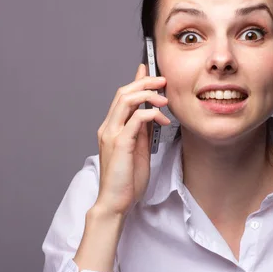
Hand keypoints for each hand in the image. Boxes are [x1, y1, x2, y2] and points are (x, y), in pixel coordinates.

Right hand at [95, 64, 169, 214]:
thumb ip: (141, 130)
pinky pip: (135, 119)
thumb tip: (151, 113)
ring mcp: (112, 134)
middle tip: (163, 81)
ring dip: (148, 94)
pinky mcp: (119, 143)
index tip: (148, 69)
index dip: (135, 80)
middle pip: (123, 93)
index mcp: (112, 128)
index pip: (123, 97)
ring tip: (164, 99)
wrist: (116, 202)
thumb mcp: (138, 149)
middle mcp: (108, 127)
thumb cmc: (127, 180)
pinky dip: (150, 113)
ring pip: (126, 100)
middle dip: (145, 82)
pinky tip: (163, 119)